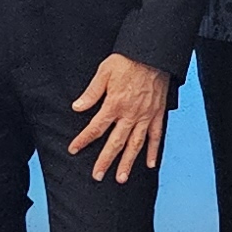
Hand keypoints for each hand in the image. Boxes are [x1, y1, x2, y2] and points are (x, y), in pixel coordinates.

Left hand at [65, 52, 169, 181]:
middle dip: (105, 160)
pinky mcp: (158, 114)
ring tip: (121, 178)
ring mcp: (146, 116)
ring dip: (128, 163)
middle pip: (115, 143)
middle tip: (97, 176)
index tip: (74, 149)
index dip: (83, 140)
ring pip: (135, 145)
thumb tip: (77, 108)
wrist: (153, 53)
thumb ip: (91, 92)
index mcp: (114, 104)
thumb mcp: (104, 72)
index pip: (96, 128)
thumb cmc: (128, 60)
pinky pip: (156, 136)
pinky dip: (153, 151)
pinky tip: (149, 164)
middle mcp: (130, 114)